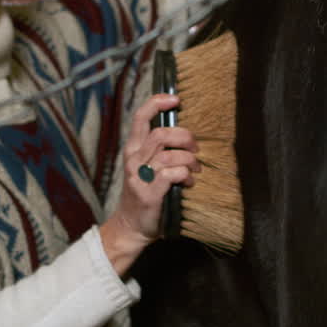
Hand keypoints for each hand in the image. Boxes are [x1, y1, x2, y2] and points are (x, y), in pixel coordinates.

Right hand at [100, 93, 199, 275]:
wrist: (131, 227)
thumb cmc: (144, 194)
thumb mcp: (146, 167)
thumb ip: (158, 150)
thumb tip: (185, 133)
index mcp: (133, 149)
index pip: (141, 117)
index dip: (157, 103)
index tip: (175, 99)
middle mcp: (133, 160)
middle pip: (160, 133)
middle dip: (185, 137)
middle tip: (195, 148)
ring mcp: (139, 177)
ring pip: (169, 154)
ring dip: (189, 160)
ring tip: (195, 169)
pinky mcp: (149, 193)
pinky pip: (171, 174)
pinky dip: (185, 175)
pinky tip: (188, 182)